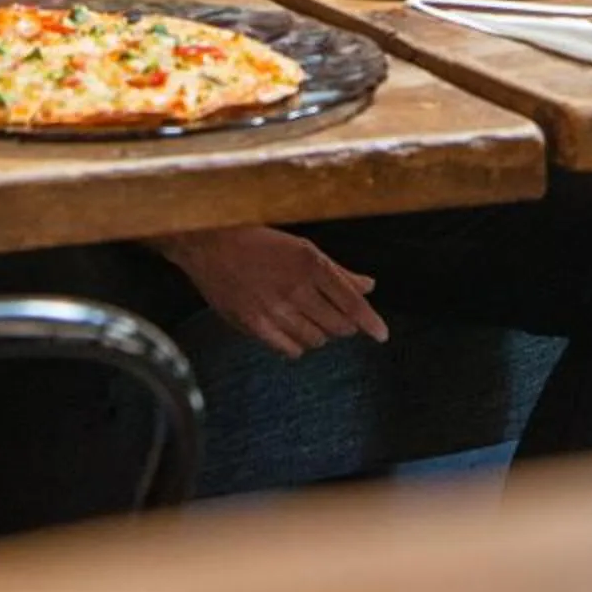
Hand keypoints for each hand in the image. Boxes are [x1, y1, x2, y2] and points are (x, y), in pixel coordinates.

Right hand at [149, 226, 388, 358]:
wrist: (209, 244)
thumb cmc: (258, 241)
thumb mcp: (301, 247)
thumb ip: (338, 271)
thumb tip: (369, 286)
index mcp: (311, 263)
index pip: (352, 302)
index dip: (371, 322)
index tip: (381, 335)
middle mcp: (296, 288)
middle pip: (338, 325)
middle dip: (342, 324)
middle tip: (333, 316)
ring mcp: (274, 309)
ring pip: (316, 339)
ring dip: (318, 333)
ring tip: (305, 318)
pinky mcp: (254, 325)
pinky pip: (290, 350)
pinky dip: (296, 345)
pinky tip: (289, 330)